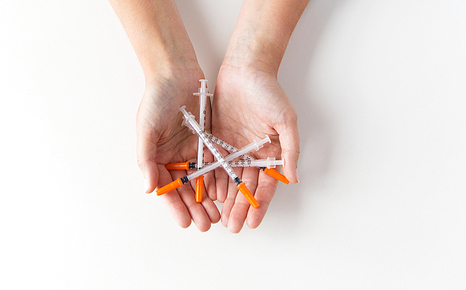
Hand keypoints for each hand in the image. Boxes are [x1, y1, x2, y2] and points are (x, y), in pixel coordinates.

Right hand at [137, 67, 219, 230]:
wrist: (176, 72)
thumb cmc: (156, 98)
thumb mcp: (146, 127)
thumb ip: (146, 158)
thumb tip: (148, 188)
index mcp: (157, 157)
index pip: (166, 189)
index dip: (175, 207)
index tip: (185, 223)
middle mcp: (174, 158)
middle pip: (185, 189)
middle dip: (195, 208)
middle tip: (206, 224)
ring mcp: (192, 151)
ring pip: (202, 181)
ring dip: (208, 199)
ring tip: (218, 216)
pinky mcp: (208, 142)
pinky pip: (215, 164)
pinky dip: (219, 180)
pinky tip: (226, 193)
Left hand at [211, 64, 299, 232]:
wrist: (245, 69)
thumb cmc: (269, 92)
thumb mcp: (285, 120)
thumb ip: (290, 149)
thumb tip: (294, 178)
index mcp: (270, 153)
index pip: (266, 185)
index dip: (259, 204)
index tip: (253, 222)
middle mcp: (252, 154)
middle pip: (245, 187)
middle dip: (240, 207)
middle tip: (232, 227)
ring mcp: (233, 148)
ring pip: (228, 180)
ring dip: (225, 199)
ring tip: (218, 217)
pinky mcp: (217, 140)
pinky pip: (213, 164)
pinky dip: (210, 179)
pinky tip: (207, 194)